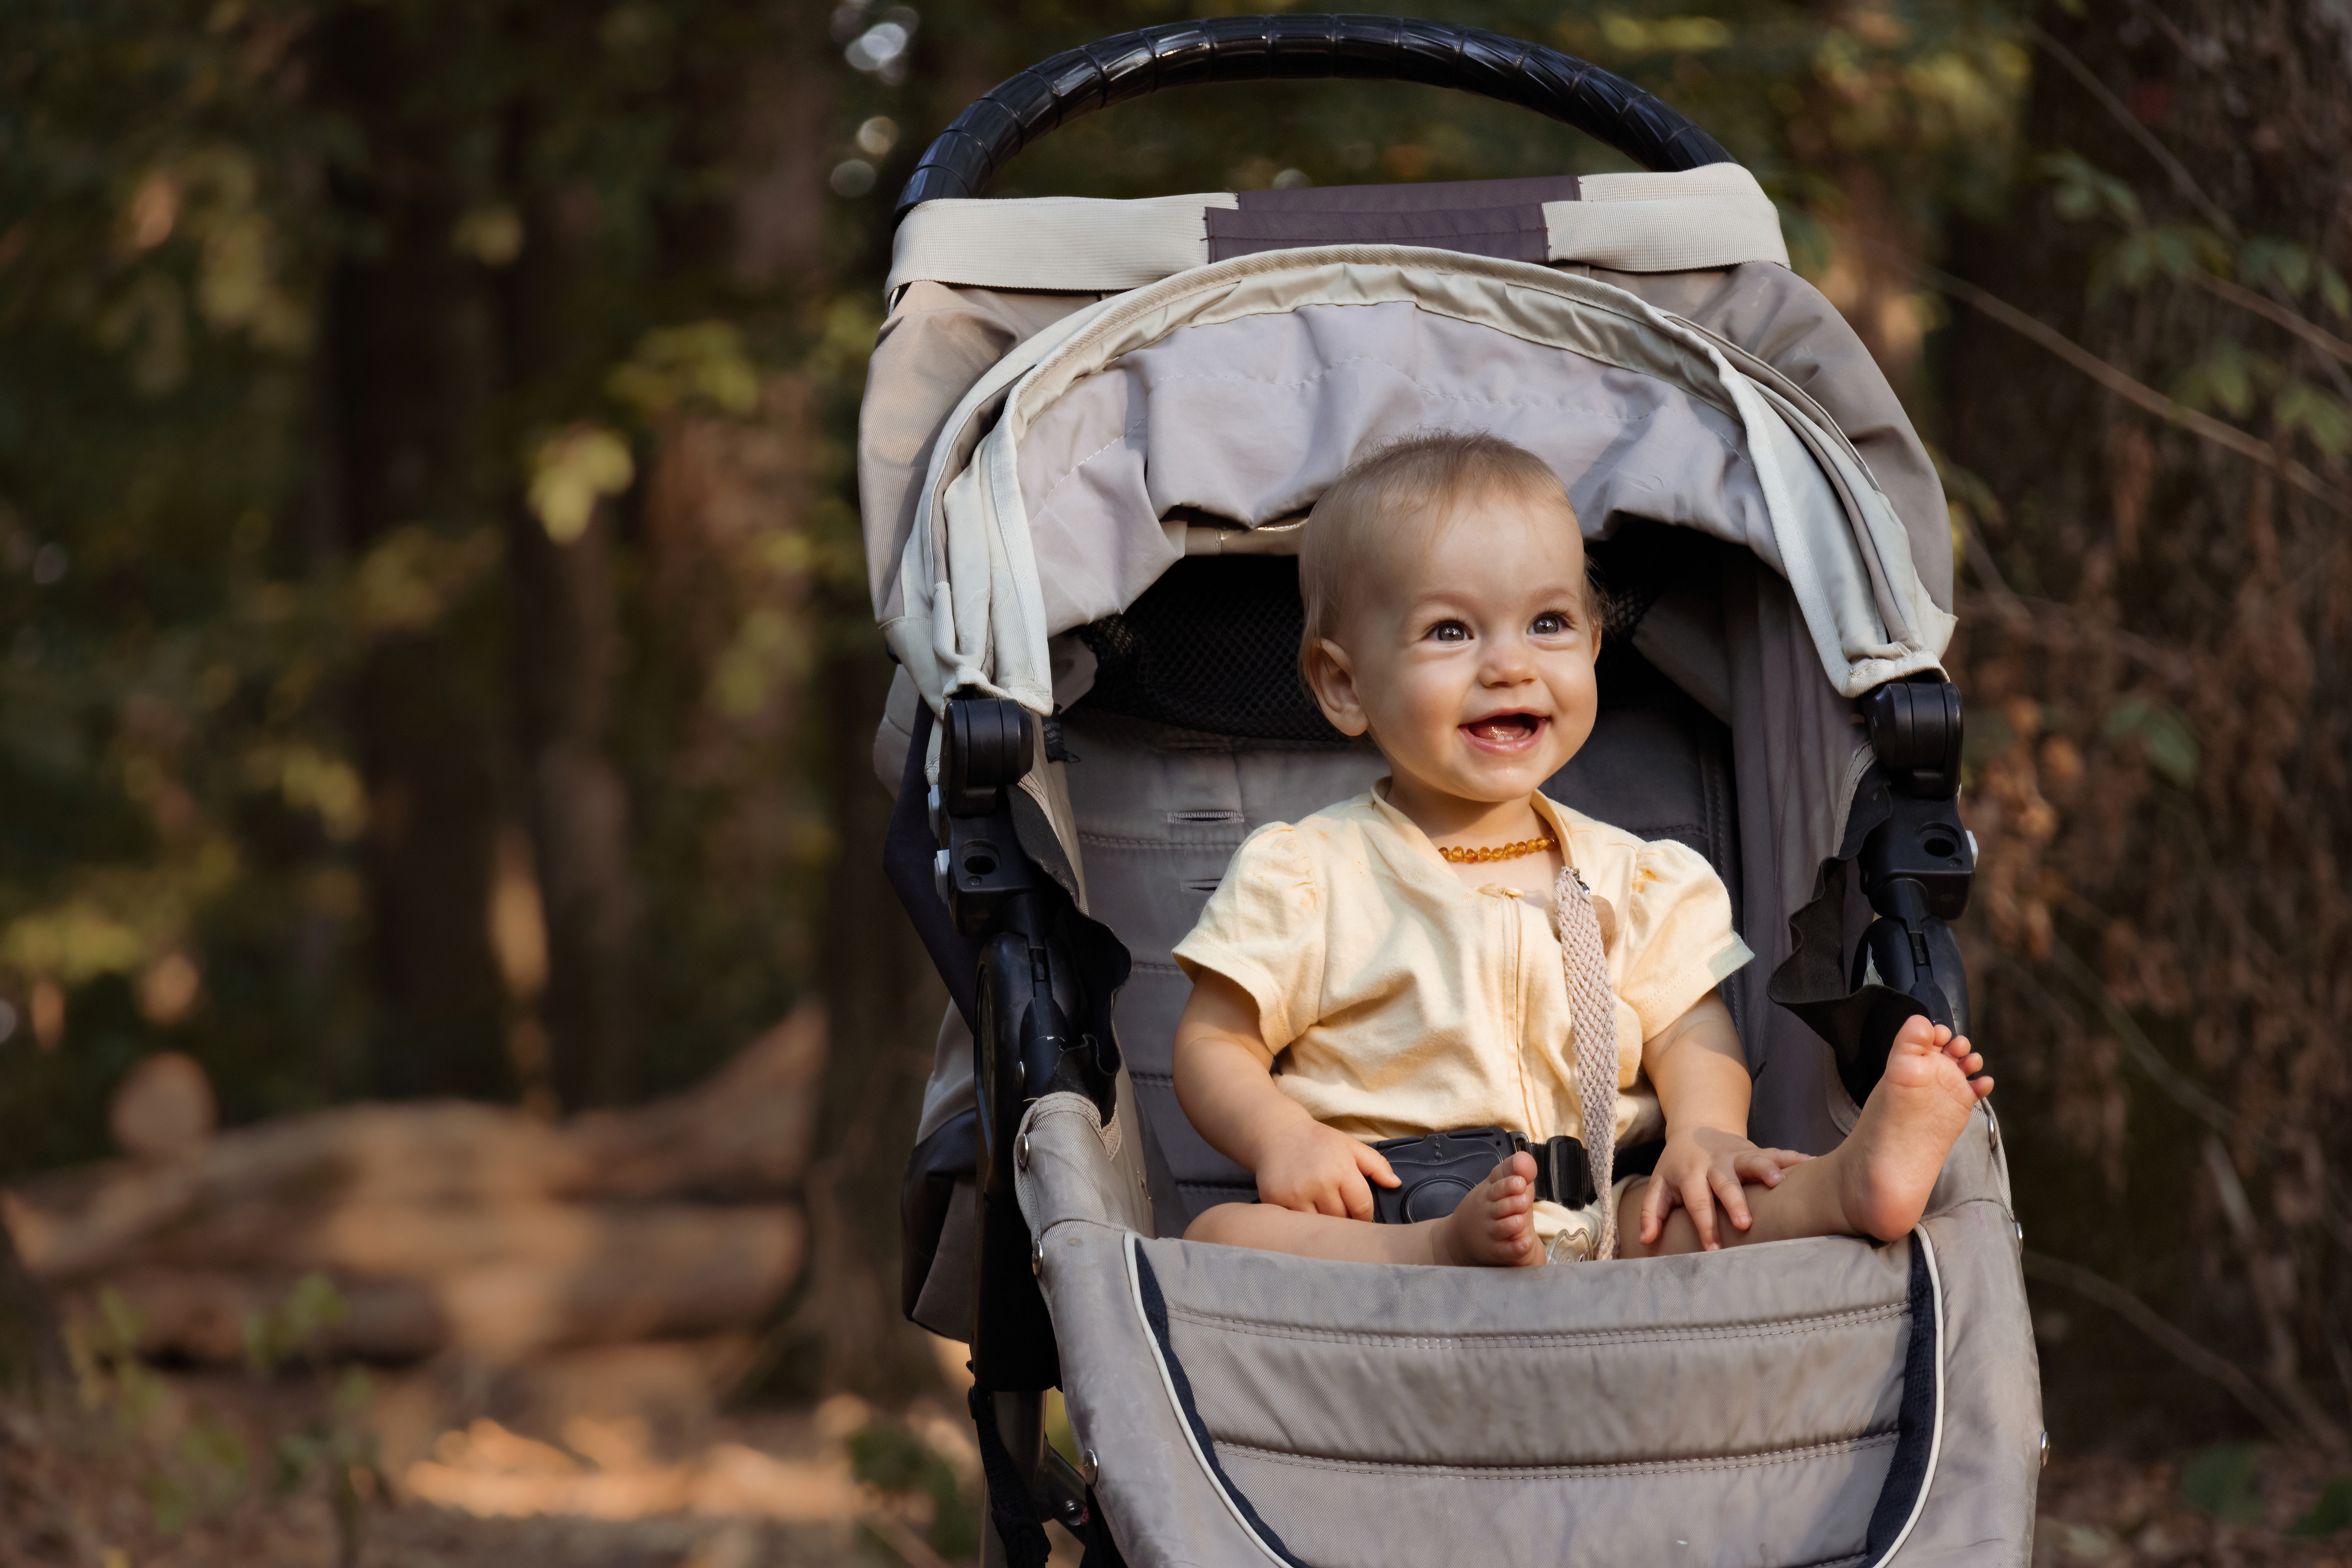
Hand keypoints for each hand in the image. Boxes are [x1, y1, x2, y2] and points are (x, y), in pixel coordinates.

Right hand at [1251, 1121, 1399, 1218]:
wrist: (1277, 1132)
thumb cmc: (1317, 1141)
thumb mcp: (1350, 1146)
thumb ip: (1376, 1164)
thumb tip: (1396, 1184)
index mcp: (1341, 1169)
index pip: (1362, 1207)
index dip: (1365, 1216)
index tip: (1361, 1216)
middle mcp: (1319, 1183)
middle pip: (1342, 1220)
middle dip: (1345, 1220)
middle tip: (1341, 1213)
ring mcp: (1296, 1194)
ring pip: (1319, 1227)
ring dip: (1324, 1224)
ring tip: (1324, 1213)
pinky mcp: (1276, 1200)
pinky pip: (1297, 1223)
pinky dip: (1302, 1223)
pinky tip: (1304, 1213)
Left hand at [1639, 1125, 1811, 1249]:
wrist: (1697, 1127)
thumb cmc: (1678, 1165)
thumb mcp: (1660, 1184)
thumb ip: (1651, 1212)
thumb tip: (1645, 1240)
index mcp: (1690, 1174)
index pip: (1697, 1201)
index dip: (1704, 1225)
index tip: (1713, 1249)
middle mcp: (1715, 1163)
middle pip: (1725, 1183)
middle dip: (1735, 1202)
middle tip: (1745, 1223)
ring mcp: (1737, 1154)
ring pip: (1753, 1161)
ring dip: (1765, 1170)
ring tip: (1779, 1182)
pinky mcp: (1755, 1149)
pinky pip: (1777, 1152)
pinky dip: (1794, 1158)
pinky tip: (1812, 1164)